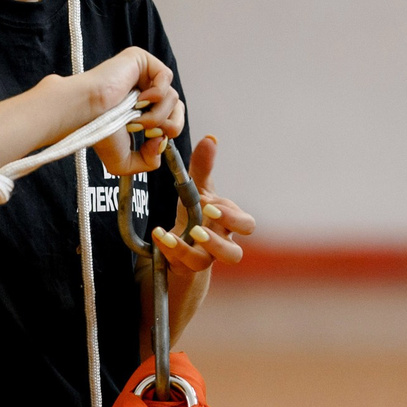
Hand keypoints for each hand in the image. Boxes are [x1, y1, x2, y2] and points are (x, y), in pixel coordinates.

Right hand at [76, 47, 180, 177]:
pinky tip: (139, 99)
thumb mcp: (124, 161)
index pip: (172, 118)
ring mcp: (142, 74)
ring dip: (157, 114)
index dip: (168, 132)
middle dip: (169, 125)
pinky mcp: (140, 60)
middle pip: (178, 107)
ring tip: (135, 117)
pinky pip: (166, 76)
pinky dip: (157, 93)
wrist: (86, 115)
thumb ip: (147, 163)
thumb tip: (161, 143)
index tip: (149, 141)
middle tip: (148, 131)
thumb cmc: (98, 132)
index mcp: (141, 110)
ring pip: (172, 96)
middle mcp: (143, 91)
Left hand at [151, 134, 254, 274]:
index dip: (231, 218)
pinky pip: (184, 264)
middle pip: (235, 254)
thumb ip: (203, 166)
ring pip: (207, 267)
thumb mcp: (197, 188)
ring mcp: (205, 259)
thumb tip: (210, 139)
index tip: (209, 205)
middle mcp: (222, 244)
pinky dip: (171, 249)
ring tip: (186, 234)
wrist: (180, 238)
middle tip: (200, 228)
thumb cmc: (195, 210)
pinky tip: (160, 234)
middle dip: (219, 242)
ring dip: (198, 252)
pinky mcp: (187, 266)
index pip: (246, 225)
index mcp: (229, 224)